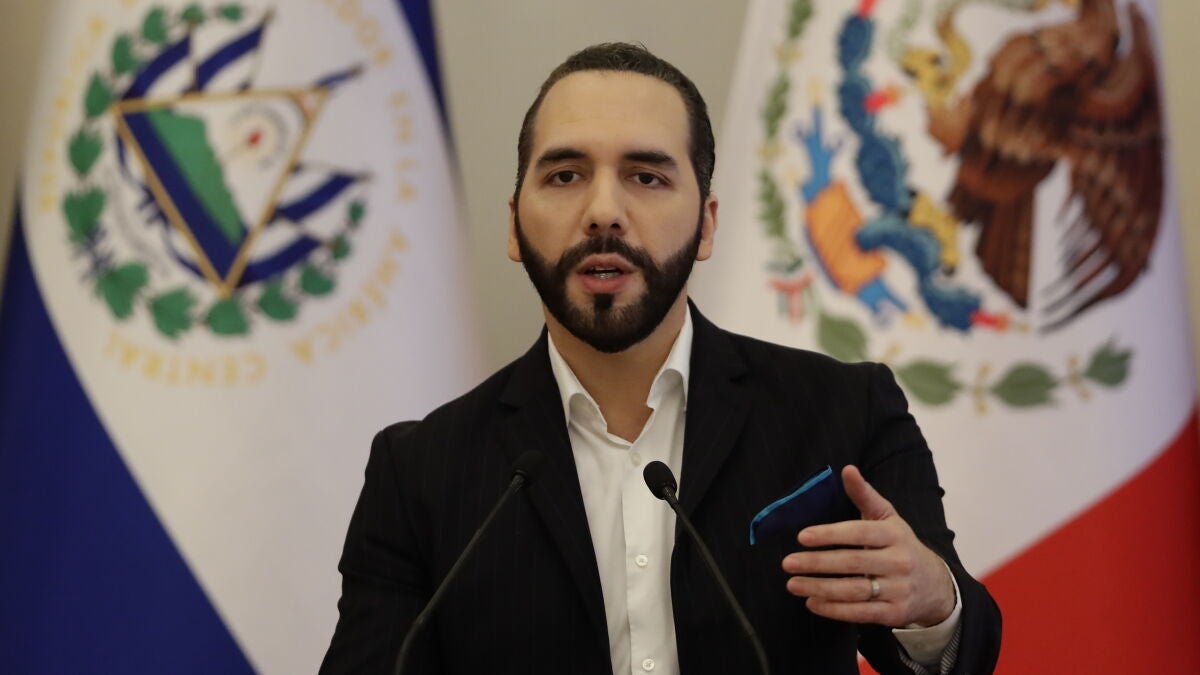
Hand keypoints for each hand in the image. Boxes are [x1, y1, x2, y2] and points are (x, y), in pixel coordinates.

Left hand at [781, 465, 955, 626]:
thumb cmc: (900, 545)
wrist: (935, 585)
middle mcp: (899, 561)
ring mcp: (899, 589)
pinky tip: (812, 602)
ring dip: (819, 588)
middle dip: (816, 563)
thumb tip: (847, 469)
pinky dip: (834, 610)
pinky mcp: (895, 613)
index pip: (858, 532)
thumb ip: (864, 494)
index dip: (829, 534)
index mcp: (894, 534)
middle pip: (852, 562)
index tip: (802, 536)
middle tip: (788, 563)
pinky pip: (861, 613)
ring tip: (793, 584)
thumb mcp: (887, 517)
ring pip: (854, 590)